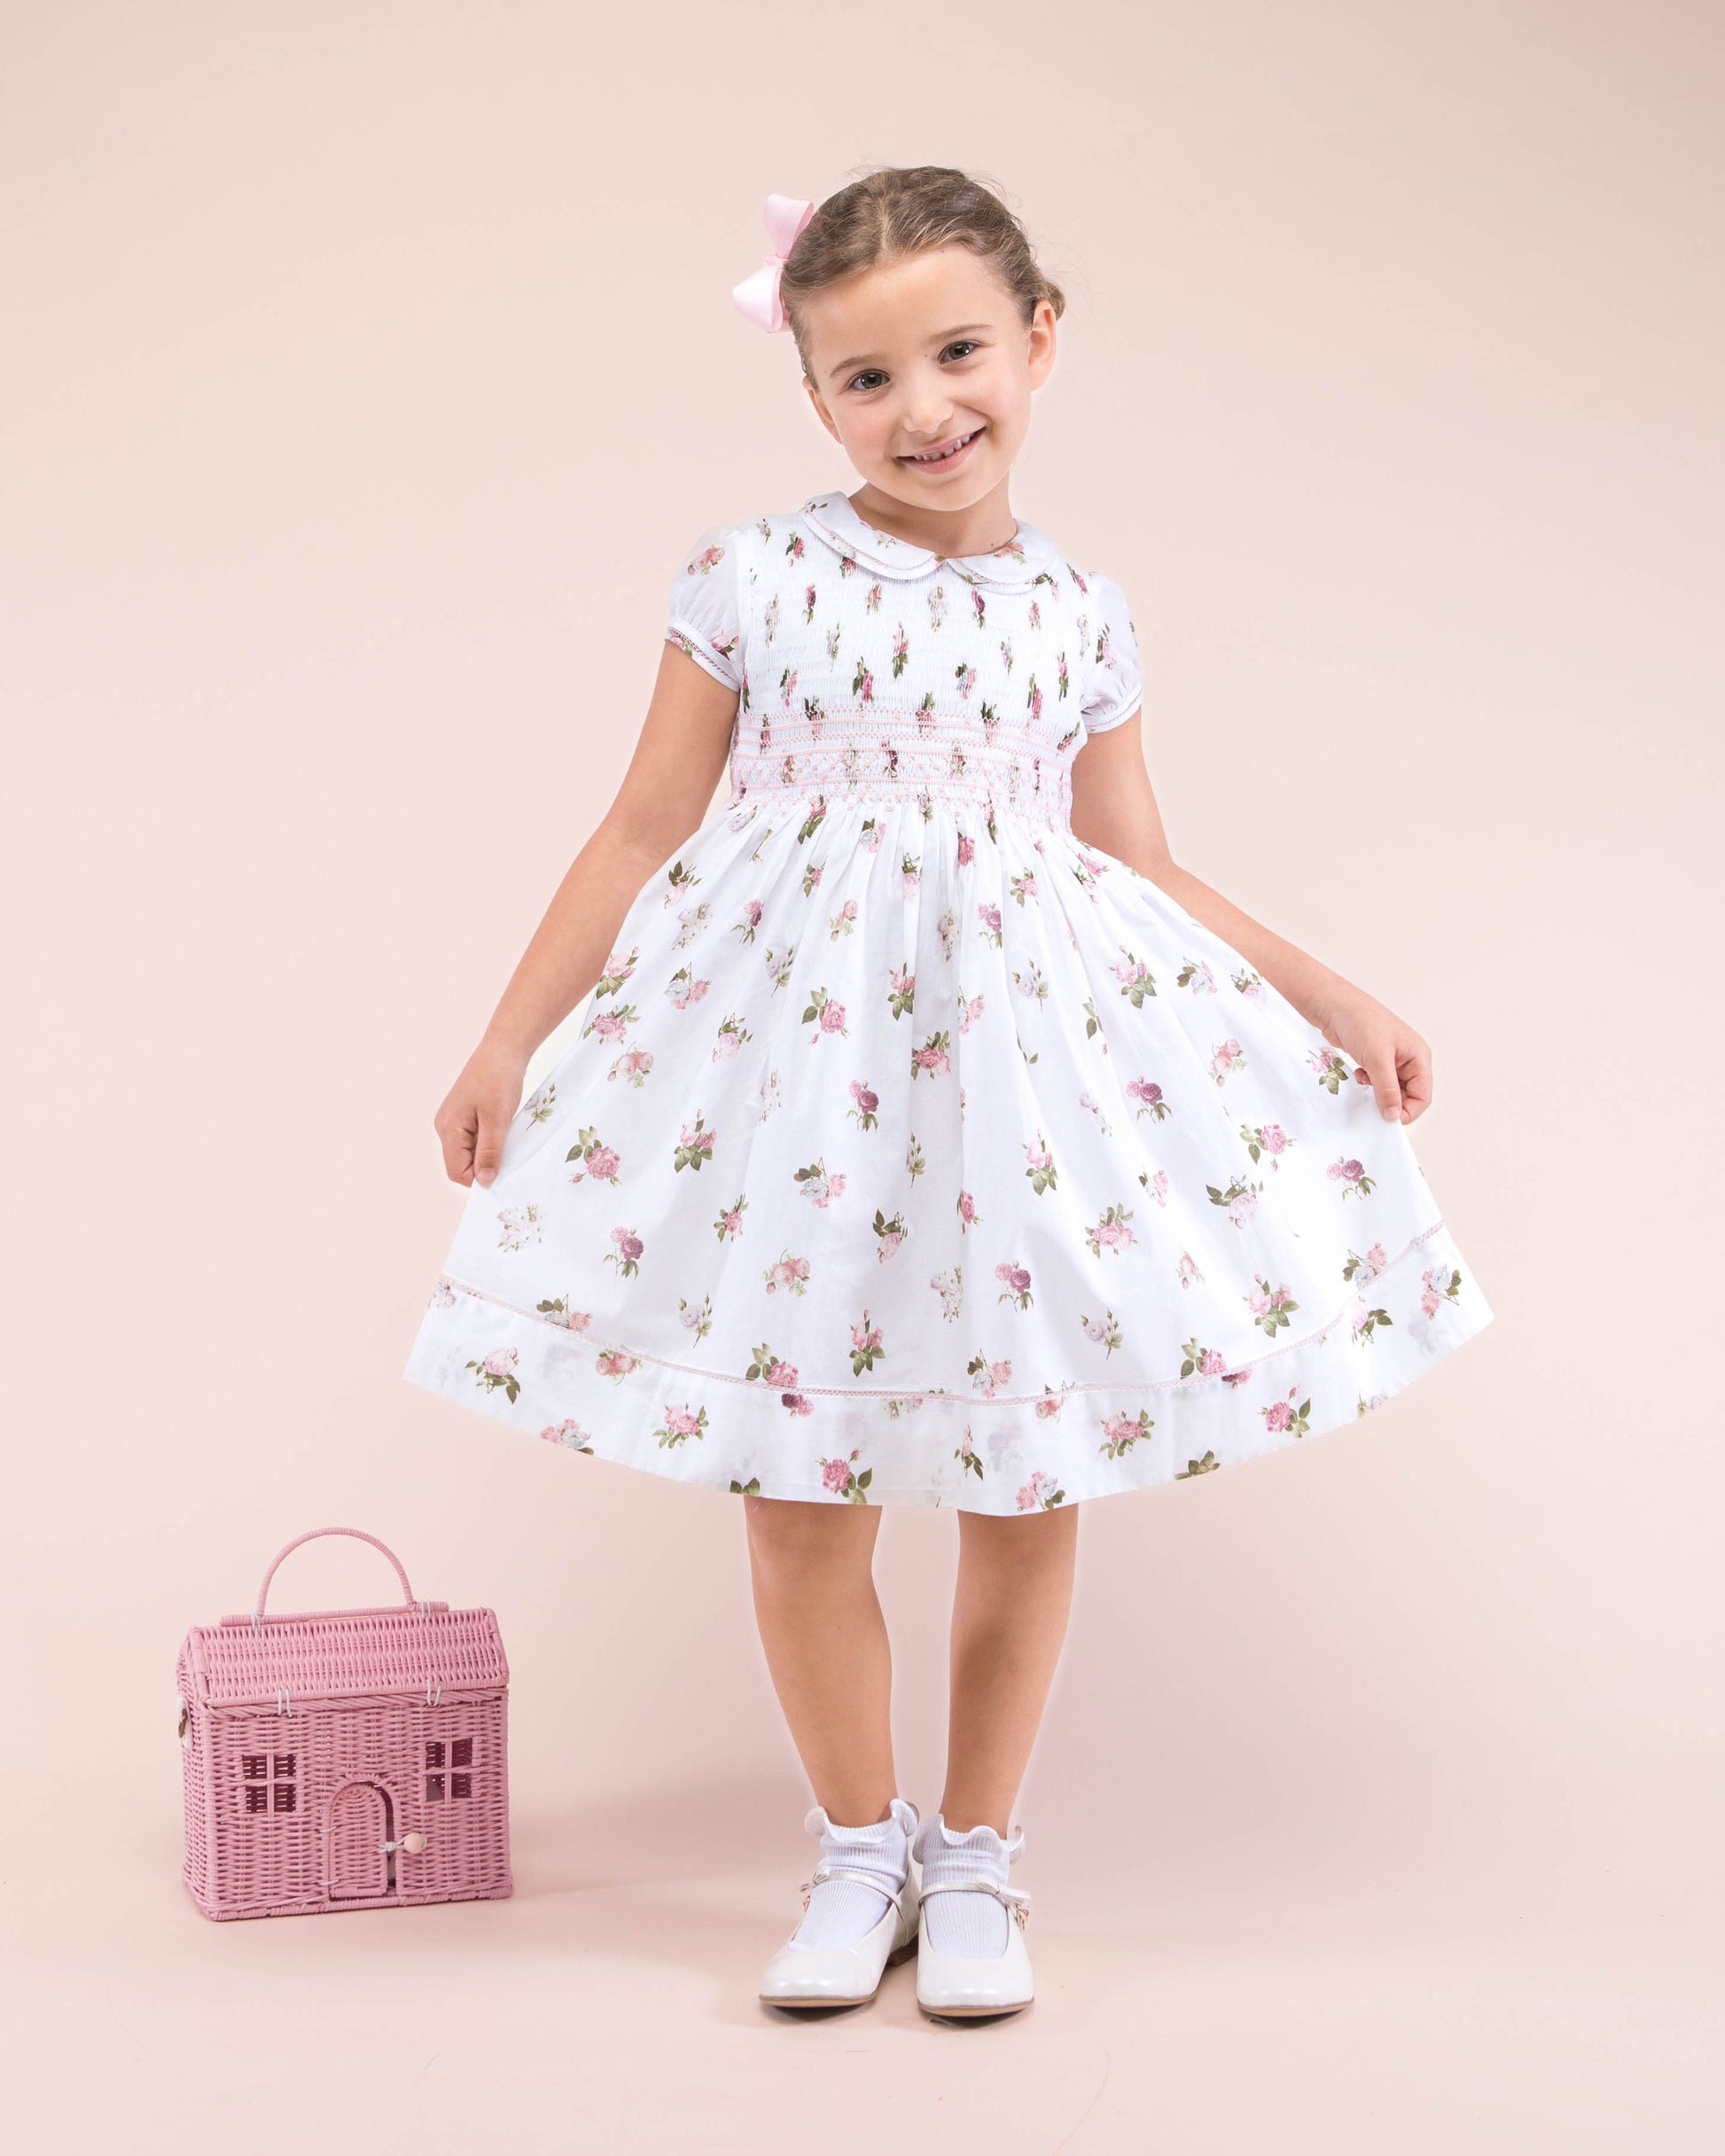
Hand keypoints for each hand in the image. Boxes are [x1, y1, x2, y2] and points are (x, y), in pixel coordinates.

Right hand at [433, 1037, 530, 1186]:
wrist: (503, 1049)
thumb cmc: (499, 1080)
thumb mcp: (497, 1120)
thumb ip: (489, 1152)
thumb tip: (484, 1181)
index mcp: (448, 1128)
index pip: (456, 1171)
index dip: (478, 1179)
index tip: (502, 1175)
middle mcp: (445, 1127)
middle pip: (461, 1164)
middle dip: (483, 1166)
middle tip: (508, 1156)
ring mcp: (453, 1121)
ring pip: (468, 1153)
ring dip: (488, 1154)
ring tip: (507, 1140)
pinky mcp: (464, 1116)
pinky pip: (473, 1140)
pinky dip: (489, 1142)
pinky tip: (503, 1133)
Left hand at [1316, 989, 1432, 1124]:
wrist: (1334, 1006)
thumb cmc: (1360, 1022)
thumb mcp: (1376, 1059)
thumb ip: (1387, 1090)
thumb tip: (1393, 1116)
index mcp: (1418, 1056)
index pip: (1423, 1095)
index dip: (1408, 1111)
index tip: (1388, 1119)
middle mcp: (1409, 1059)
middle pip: (1408, 1095)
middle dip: (1390, 1101)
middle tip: (1372, 1103)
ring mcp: (1392, 1060)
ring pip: (1391, 1090)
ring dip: (1377, 1092)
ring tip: (1364, 1081)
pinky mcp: (1375, 1060)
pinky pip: (1377, 1082)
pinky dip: (1368, 1083)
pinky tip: (1359, 1073)